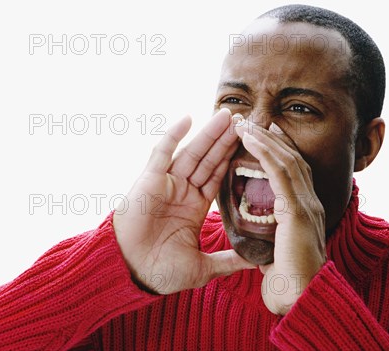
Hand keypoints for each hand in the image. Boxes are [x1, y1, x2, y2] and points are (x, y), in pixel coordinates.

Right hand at [113, 109, 255, 294]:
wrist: (131, 273)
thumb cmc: (161, 271)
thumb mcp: (203, 267)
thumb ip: (229, 260)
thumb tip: (257, 261)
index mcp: (195, 207)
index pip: (219, 177)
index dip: (233, 160)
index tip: (252, 144)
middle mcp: (182, 191)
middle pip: (209, 159)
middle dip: (226, 140)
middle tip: (245, 120)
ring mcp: (166, 184)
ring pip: (192, 153)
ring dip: (208, 134)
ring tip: (227, 115)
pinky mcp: (150, 180)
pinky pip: (162, 153)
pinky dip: (173, 135)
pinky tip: (187, 118)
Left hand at [234, 116, 326, 314]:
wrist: (301, 297)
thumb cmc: (287, 280)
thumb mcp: (275, 250)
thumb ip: (267, 237)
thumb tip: (251, 236)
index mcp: (304, 210)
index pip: (292, 171)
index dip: (277, 151)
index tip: (261, 136)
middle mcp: (309, 201)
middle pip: (290, 159)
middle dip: (269, 138)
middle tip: (249, 121)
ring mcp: (306, 204)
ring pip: (285, 160)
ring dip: (263, 139)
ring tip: (244, 123)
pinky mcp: (296, 210)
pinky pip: (279, 172)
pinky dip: (264, 152)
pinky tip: (249, 139)